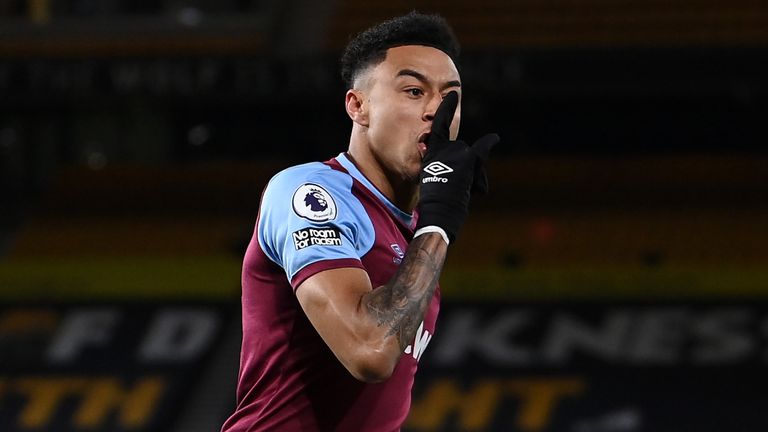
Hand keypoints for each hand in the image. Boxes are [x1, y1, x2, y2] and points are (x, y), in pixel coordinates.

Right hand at [415, 91, 497, 241]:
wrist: (439, 210)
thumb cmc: (436, 199)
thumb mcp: (431, 175)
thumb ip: (439, 159)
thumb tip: (437, 147)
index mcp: (432, 151)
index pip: (439, 125)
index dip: (446, 109)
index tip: (453, 95)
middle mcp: (445, 147)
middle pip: (464, 151)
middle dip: (464, 167)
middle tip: (456, 186)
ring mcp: (458, 151)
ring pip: (474, 158)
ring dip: (472, 174)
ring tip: (462, 190)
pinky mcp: (470, 158)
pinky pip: (483, 148)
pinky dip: (489, 142)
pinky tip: (495, 137)